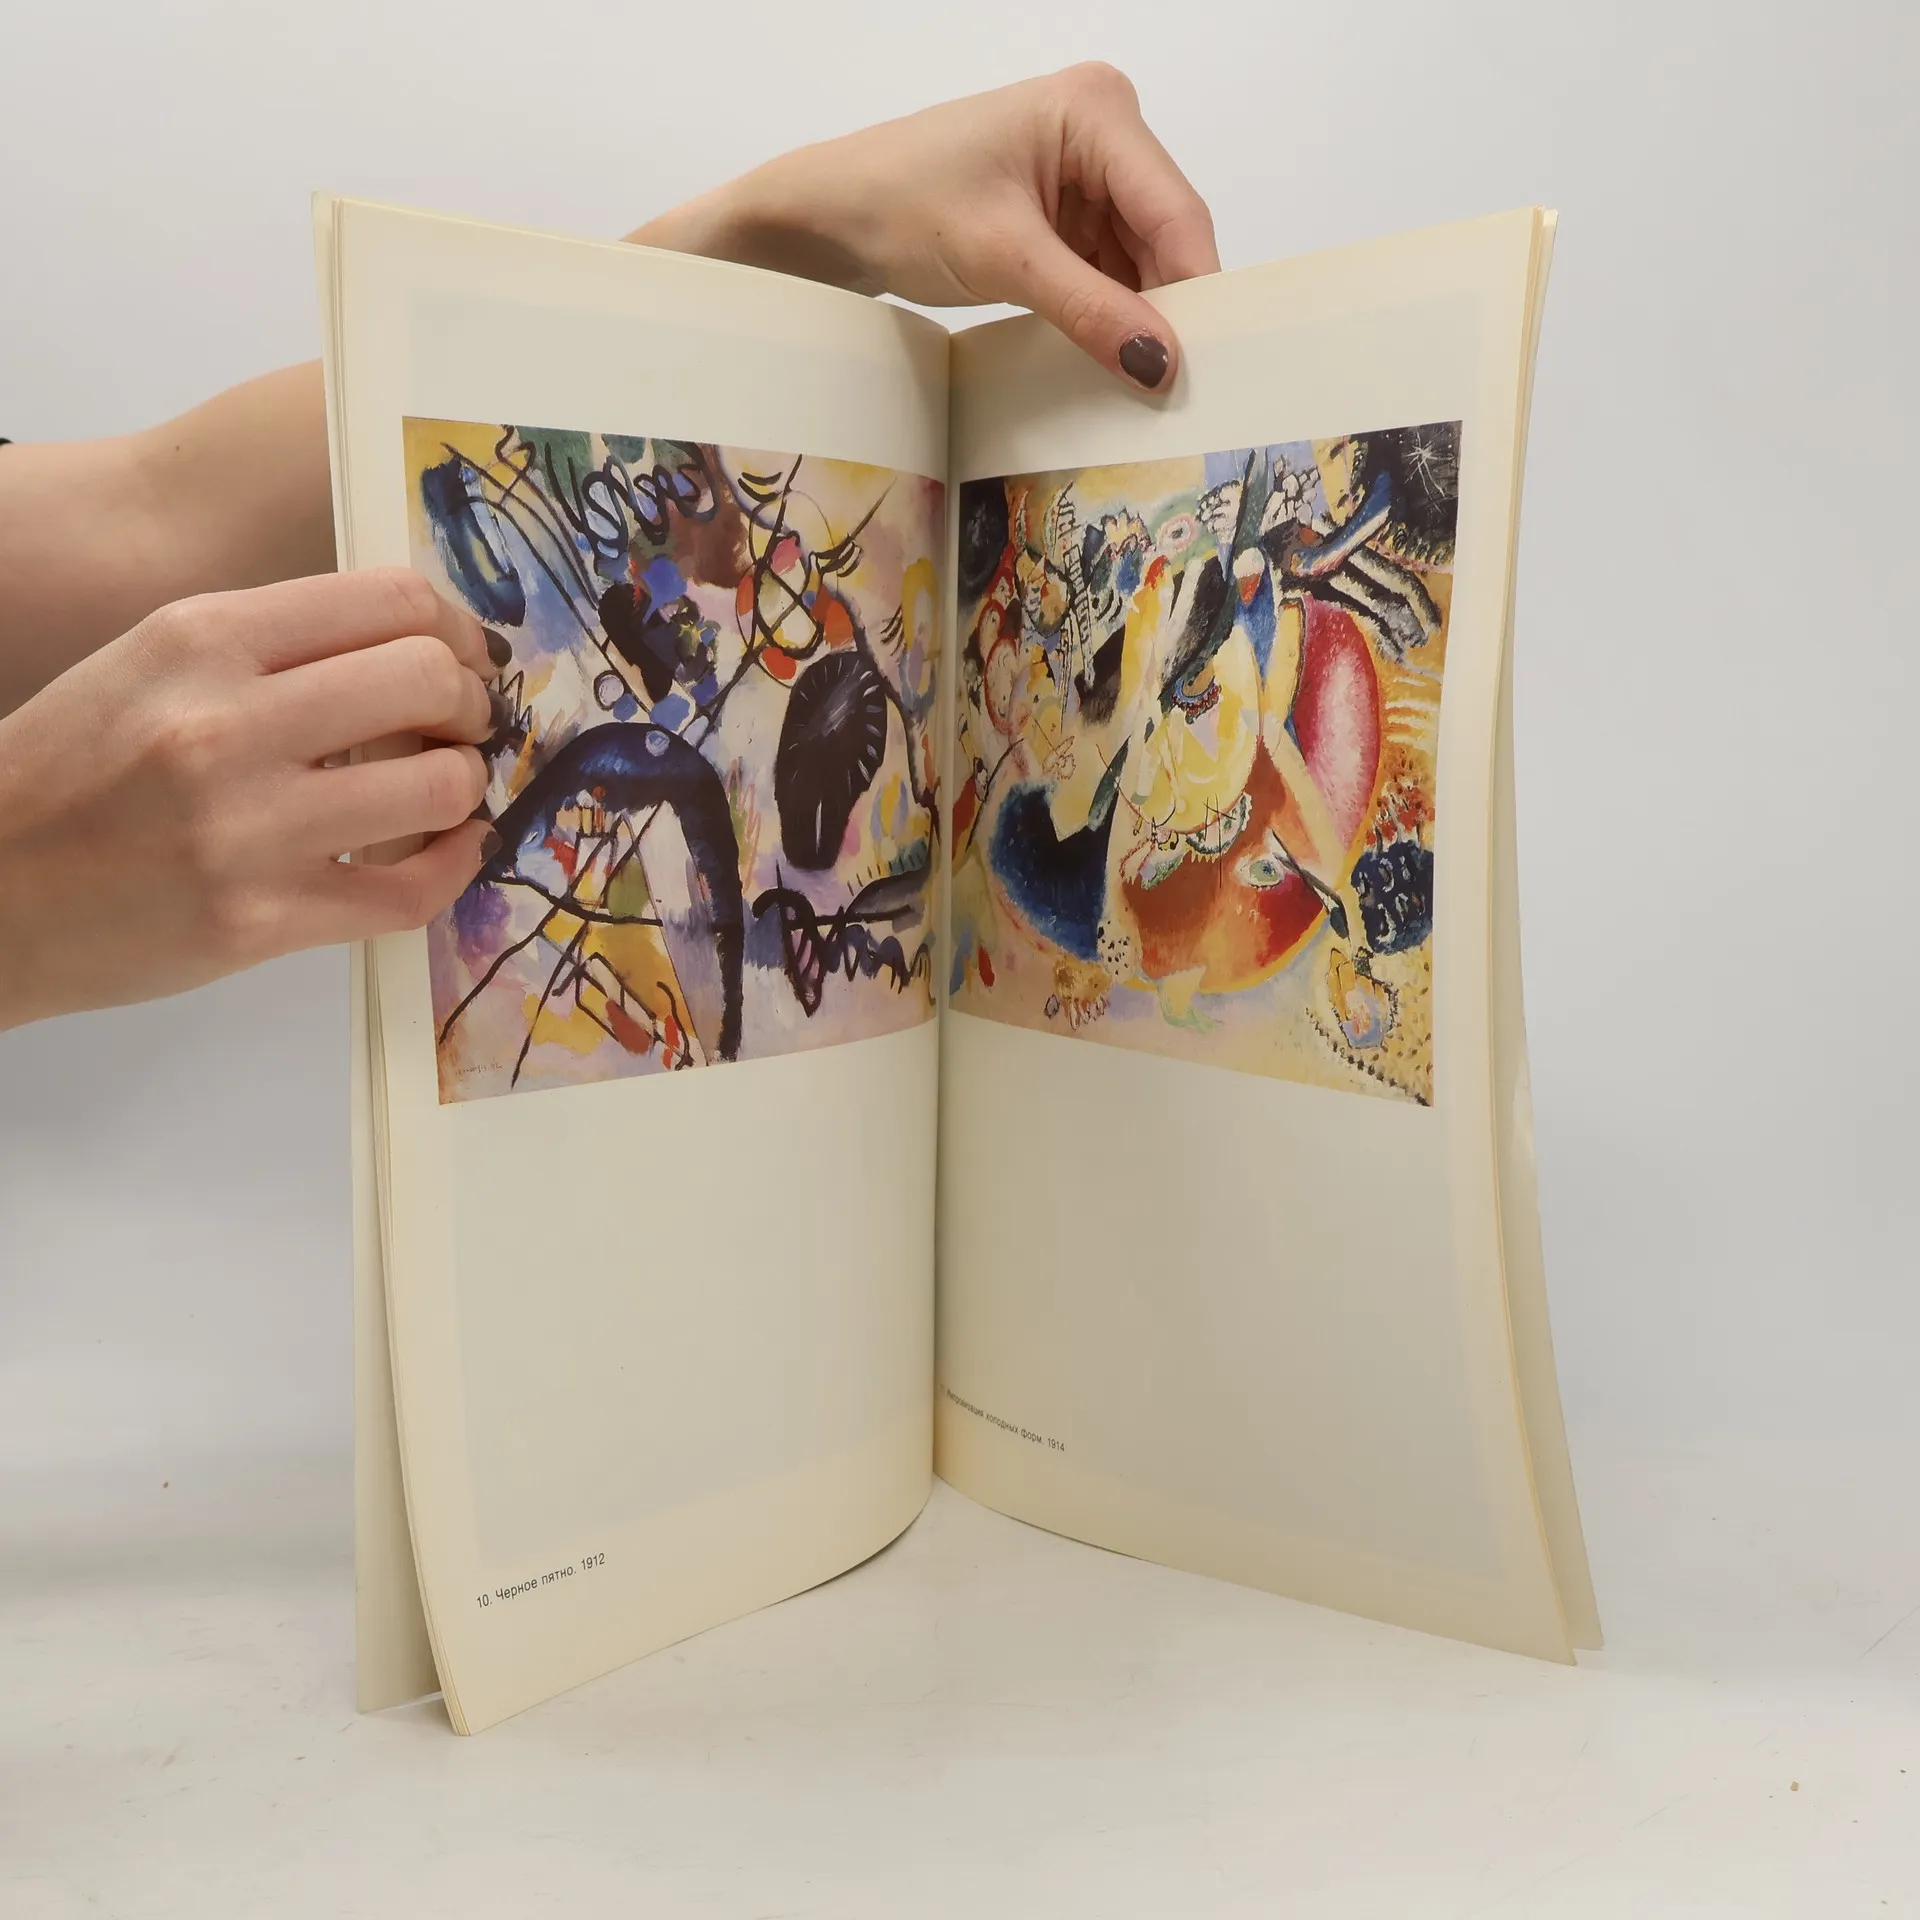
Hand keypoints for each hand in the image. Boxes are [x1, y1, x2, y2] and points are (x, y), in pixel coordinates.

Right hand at [0, 568, 507, 1028]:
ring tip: (443, 791)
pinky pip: (411, 891)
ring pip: (439, 786)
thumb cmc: (72, 774)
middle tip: (459, 726)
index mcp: (200, 639)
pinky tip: (449, 851)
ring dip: (461, 786)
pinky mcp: (262, 920)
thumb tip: (417, 646)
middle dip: (469, 703)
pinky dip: (453, 866)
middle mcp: (226, 724)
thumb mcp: (152, 666)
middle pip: (429, 680)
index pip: (388, 600)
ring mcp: (248, 829)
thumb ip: (272, 649)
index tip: (459, 657)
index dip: (452, 629)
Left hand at [631, 64, 1218, 392]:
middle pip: (1165, 234)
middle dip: (1169, 307)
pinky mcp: (1063, 212)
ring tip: (1146, 384)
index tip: (1205, 365)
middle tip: (1181, 389)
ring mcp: (1084, 171)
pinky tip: (1112, 357)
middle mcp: (1103, 128)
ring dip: (1140, 318)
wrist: (827, 216)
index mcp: (1097, 110)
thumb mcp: (1004, 261)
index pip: (1174, 210)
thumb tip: (1162, 367)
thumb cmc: (899, 206)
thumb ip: (1091, 310)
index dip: (1194, 289)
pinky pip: (1108, 269)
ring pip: (1141, 259)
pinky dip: (1110, 313)